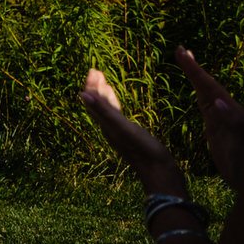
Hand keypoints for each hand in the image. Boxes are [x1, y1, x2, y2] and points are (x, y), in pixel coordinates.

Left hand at [80, 69, 183, 189]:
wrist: (160, 173)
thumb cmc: (144, 150)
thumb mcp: (123, 128)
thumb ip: (104, 111)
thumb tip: (82, 94)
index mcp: (105, 125)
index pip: (93, 101)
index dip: (92, 85)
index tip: (93, 70)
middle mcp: (109, 129)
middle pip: (97, 104)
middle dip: (95, 88)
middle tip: (96, 71)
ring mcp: (119, 133)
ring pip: (106, 110)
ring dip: (104, 95)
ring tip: (104, 83)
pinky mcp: (130, 137)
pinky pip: (117, 117)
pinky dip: (115, 106)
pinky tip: (119, 107)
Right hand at [178, 48, 243, 186]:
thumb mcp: (234, 147)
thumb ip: (229, 123)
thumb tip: (218, 101)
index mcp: (231, 113)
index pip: (208, 85)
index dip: (194, 69)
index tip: (181, 52)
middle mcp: (231, 112)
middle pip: (210, 85)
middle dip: (195, 69)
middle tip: (181, 51)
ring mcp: (230, 120)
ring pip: (212, 92)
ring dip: (199, 78)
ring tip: (188, 64)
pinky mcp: (226, 129)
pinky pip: (211, 103)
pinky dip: (203, 92)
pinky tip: (201, 94)